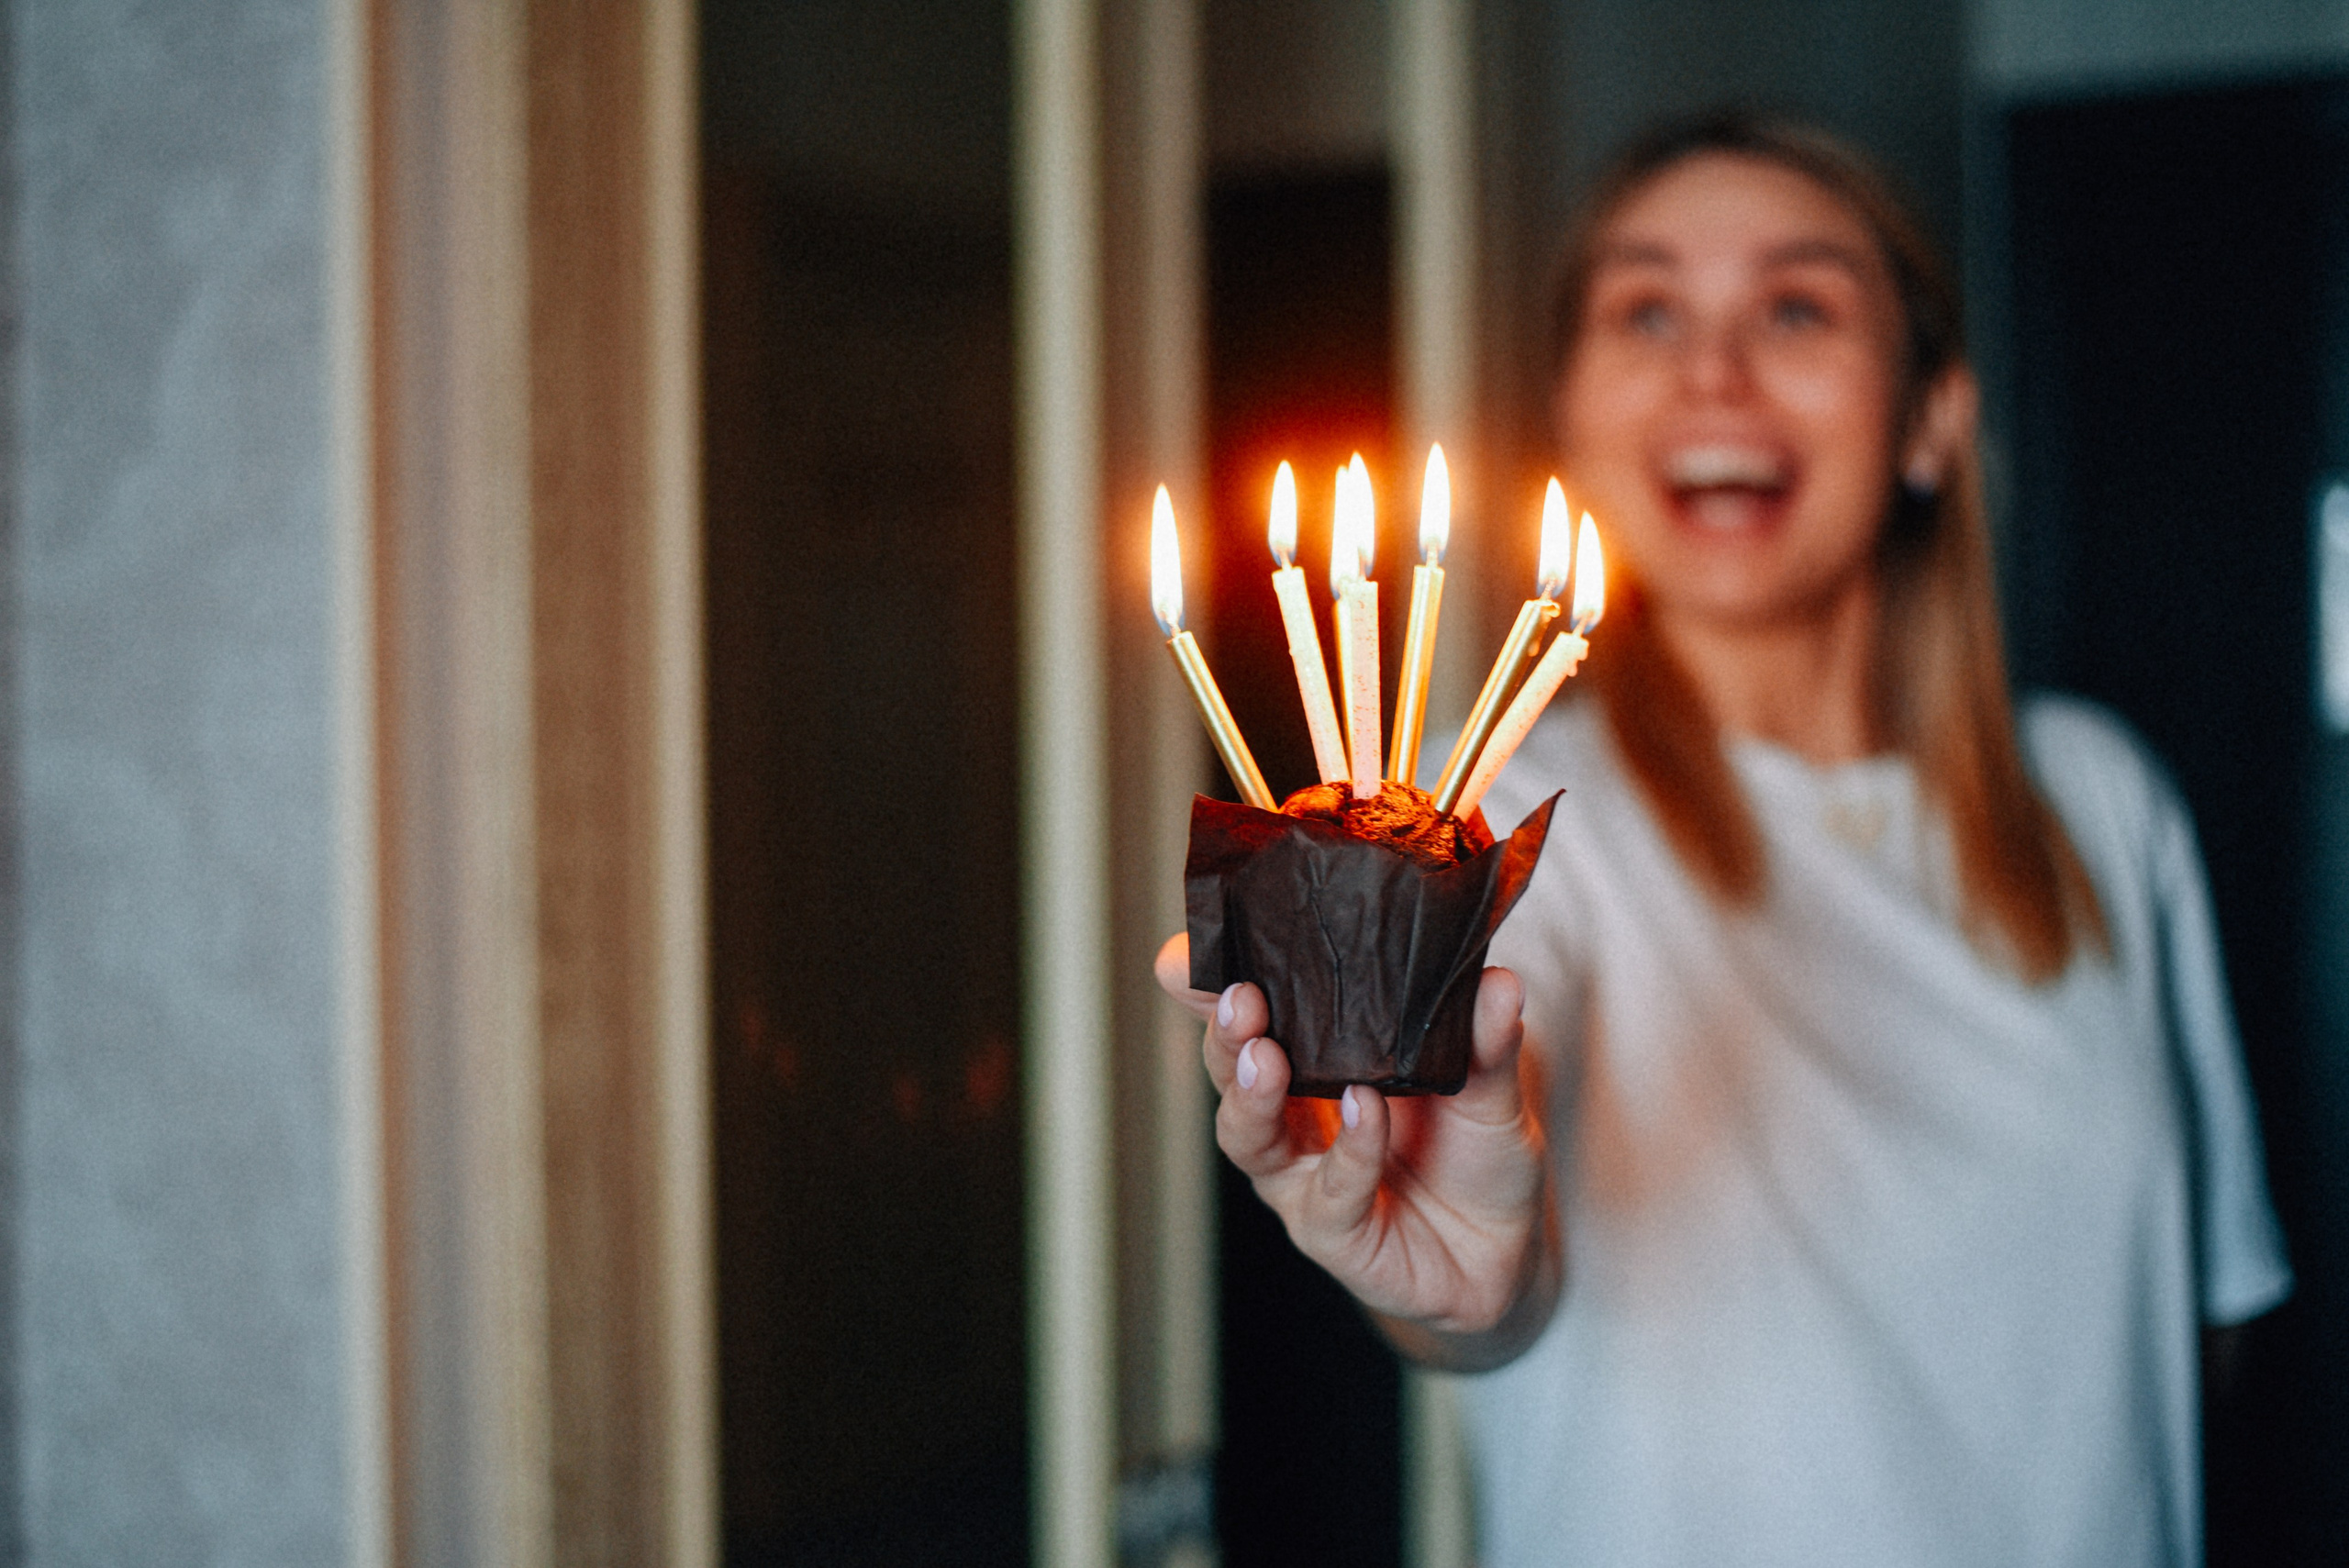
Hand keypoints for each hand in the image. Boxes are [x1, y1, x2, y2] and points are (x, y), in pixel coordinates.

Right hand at [1156, 934, 1559, 1367]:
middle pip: (1231, 1072)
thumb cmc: (1475, 1156)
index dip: (1209, 985)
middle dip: (1225, 1033)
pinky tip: (1363, 1112)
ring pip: (1250, 1139)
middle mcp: (1292, 1122)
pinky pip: (1330, 1195)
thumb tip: (1498, 983)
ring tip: (1267, 1057)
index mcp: (1312, 1065)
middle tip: (1240, 998)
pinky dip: (1348, 1150)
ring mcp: (1303, 1181)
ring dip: (1253, 1094)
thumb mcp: (1490, 1086)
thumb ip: (1485, 1040)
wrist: (1504, 1251)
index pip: (1248, 1018)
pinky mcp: (1335, 1237)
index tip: (1186, 955)